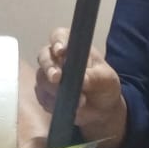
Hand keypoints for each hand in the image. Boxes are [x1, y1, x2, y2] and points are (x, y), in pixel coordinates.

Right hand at [34, 29, 126, 146]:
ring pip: (42, 78)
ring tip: (79, 100)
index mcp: (72, 48)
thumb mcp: (106, 80)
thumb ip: (94, 78)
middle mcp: (57, 59)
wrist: (102, 110)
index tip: (61, 51)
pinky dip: (54, 103)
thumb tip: (82, 80)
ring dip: (56, 90)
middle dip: (49, 67)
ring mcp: (48, 77)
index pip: (59, 36)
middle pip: (44, 56)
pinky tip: (69, 107)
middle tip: (57, 78)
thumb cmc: (104, 87)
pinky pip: (42, 97)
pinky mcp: (45, 94)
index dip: (57, 41)